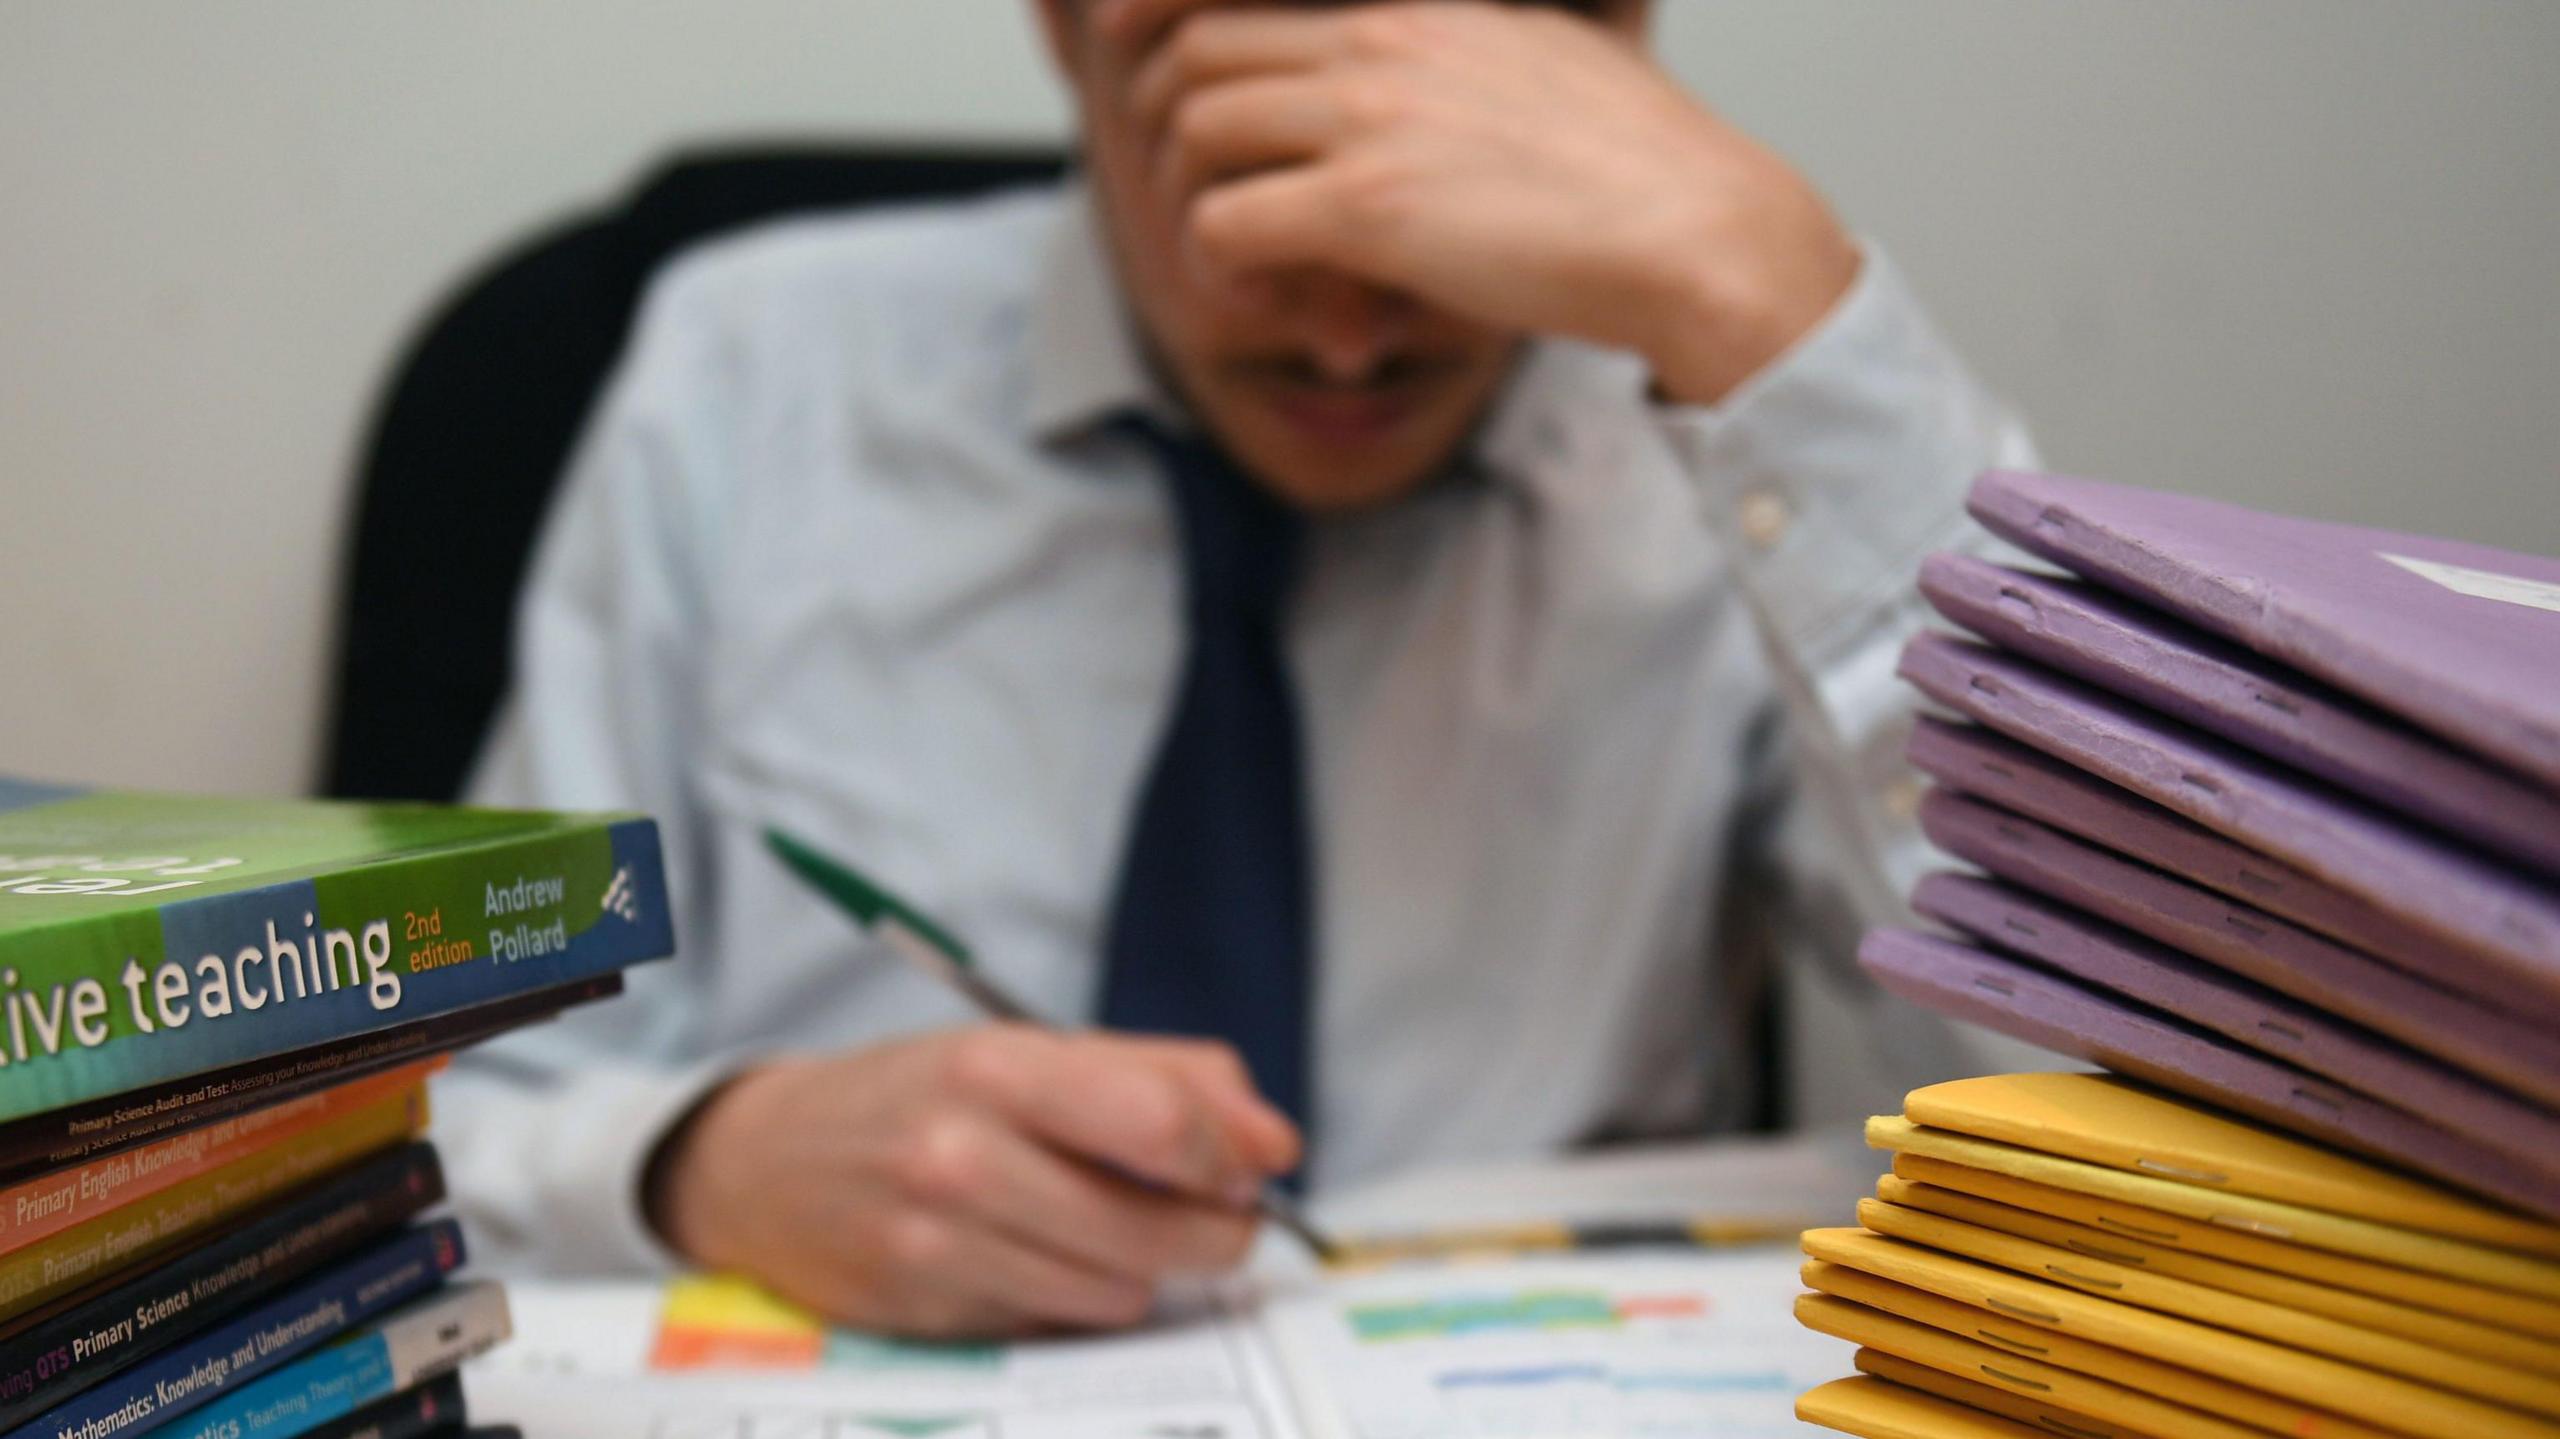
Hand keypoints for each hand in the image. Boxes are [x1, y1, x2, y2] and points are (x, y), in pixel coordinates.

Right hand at [647, 1026, 1300, 1337]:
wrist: (765, 1164)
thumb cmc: (918, 1094)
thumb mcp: (1028, 1050)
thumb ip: (1164, 1077)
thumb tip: (1275, 1143)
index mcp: (997, 1068)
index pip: (1161, 1125)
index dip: (1231, 1154)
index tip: (1251, 1162)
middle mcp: (963, 1158)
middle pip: (1161, 1227)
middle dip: (1218, 1227)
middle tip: (1218, 1209)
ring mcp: (942, 1245)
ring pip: (1124, 1290)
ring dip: (1144, 1266)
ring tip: (1108, 1222)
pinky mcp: (932, 1316)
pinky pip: (1064, 1323)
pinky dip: (1080, 1296)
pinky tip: (1044, 1255)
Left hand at [1108, 0, 1859, 403]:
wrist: (1701, 233)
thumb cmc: (1643, 175)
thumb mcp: (1548, 67)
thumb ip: (1468, 65)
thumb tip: (1433, 102)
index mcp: (1420, 2)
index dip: (1181, 37)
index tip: (1160, 86)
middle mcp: (1382, 38)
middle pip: (1199, 52)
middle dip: (1174, 132)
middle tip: (1205, 202)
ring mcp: (1369, 116)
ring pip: (1195, 131)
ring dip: (1193, 204)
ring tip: (1242, 265)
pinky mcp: (1365, 207)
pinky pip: (1225, 223)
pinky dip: (1222, 269)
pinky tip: (1267, 300)